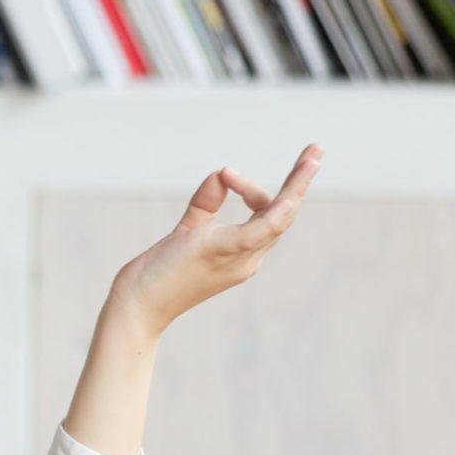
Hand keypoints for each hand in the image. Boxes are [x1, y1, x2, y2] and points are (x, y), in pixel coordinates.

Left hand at [108, 144, 323, 339]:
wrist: (137, 305)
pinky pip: (258, 232)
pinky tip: (289, 198)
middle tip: (316, 149)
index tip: (224, 174)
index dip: (250, 188)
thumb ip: (205, 205)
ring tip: (314, 155)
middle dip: (300, 181)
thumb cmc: (159, 273)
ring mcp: (238, 258)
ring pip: (279, 217)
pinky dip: (275, 214)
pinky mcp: (221, 251)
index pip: (264, 214)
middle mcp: (247, 258)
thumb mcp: (187, 230)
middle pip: (283, 214)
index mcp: (242, 254)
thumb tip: (219, 174)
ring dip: (297, 185)